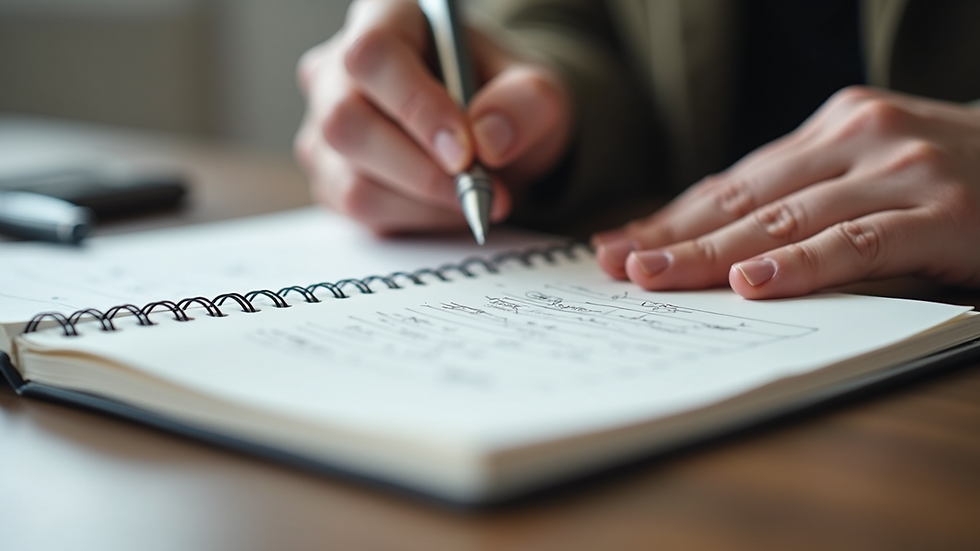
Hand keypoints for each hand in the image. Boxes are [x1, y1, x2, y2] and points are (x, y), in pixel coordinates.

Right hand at [294, 0, 571, 234]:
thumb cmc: (502, 98)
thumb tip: (489, 141)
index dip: (416, 105)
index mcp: (386, 18)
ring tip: (476, 197)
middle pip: (346, 123)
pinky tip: (448, 205)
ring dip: (425, 203)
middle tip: (481, 188)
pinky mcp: (330, 178)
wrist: (492, 137)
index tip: (464, 150)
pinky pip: (360, 212)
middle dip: (421, 170)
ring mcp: (326, 127)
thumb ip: (526, 103)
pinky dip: (415, 220)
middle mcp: (340, 69)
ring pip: (352, 180)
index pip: (375, 54)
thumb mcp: (537, 90)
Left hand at [592, 86, 979, 298]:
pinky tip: (751, 282)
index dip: (672, 216)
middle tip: (615, 262)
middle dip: (673, 235)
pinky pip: (857, 242)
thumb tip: (724, 243)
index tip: (618, 243)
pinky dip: (800, 264)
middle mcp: (859, 136)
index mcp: (835, 127)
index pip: (734, 181)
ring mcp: (901, 169)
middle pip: (745, 197)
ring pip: (786, 218)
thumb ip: (809, 197)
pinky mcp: (942, 209)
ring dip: (713, 252)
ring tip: (656, 276)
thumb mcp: (874, 173)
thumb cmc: (959, 180)